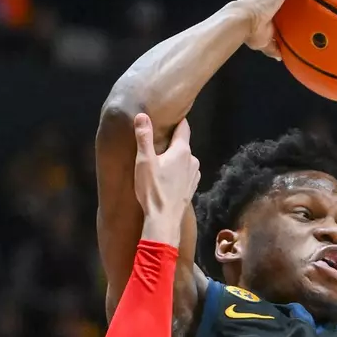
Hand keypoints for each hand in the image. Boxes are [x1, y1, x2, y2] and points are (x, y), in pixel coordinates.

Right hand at [133, 114, 199, 235]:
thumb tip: (142, 115)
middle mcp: (192, 160)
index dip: (176, 121)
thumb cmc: (152, 190)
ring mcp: (194, 175)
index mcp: (182, 151)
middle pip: (183, 145)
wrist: (163, 221)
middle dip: (172, 143)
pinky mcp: (192, 188)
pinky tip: (168, 179)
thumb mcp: (144, 161)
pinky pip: (186, 174)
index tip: (169, 118)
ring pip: (185, 160)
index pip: (183, 128)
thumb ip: (144, 137)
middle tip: (157, 146)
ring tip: (161, 164)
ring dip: (175, 160)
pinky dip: (178, 173)